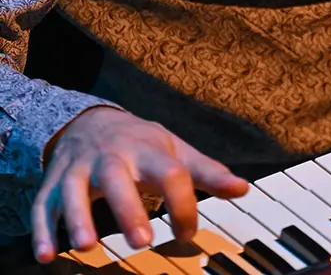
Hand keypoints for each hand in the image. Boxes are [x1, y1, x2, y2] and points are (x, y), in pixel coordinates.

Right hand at [32, 106, 248, 263]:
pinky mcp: (53, 183)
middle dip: (128, 208)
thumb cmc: (142, 144)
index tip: (188, 233)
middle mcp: (113, 157)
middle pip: (118, 177)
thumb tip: (243, 188)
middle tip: (142, 240)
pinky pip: (43, 205)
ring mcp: (80, 169)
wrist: (92, 121)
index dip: (183, 203)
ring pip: (75, 190)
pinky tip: (46, 254)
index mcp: (148, 150)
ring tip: (88, 247)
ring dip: (79, 217)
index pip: (169, 173)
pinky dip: (43, 229)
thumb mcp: (176, 152)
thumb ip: (207, 172)